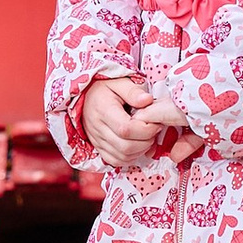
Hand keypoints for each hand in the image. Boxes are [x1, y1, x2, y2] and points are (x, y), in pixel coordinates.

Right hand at [80, 73, 204, 167]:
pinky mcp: (99, 148)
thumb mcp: (119, 81)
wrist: (86, 96)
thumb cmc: (105, 88)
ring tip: (147, 136)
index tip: (156, 122)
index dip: (146, 129)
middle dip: (146, 141)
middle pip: (125, 147)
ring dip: (140, 150)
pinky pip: (116, 161)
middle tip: (154, 130)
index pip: (125, 129)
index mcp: (102, 109)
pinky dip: (131, 157)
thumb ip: (133, 91)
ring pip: (122, 157)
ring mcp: (97, 141)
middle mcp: (97, 128)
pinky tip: (137, 145)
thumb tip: (148, 101)